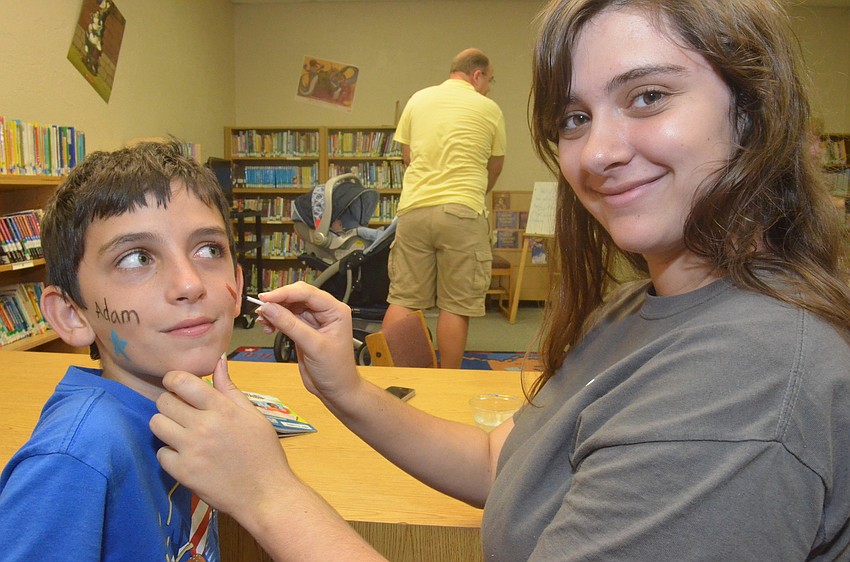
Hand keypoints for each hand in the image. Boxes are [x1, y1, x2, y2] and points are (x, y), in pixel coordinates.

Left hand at [150, 356, 292, 516]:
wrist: (265, 493)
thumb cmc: (263, 452)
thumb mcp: (253, 415)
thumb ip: (230, 388)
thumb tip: (218, 360)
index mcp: (222, 409)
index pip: (182, 381)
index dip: (173, 379)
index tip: (176, 384)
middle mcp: (203, 426)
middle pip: (163, 401)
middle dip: (170, 402)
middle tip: (182, 411)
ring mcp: (190, 450)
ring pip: (157, 424)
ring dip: (166, 425)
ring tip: (180, 431)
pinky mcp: (182, 472)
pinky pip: (161, 453)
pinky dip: (170, 453)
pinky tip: (185, 455)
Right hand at [253, 282, 361, 401]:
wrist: (336, 390)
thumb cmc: (336, 370)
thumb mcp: (313, 346)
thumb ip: (291, 326)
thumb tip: (270, 308)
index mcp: (335, 310)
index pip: (307, 293)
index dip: (284, 293)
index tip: (266, 298)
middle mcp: (325, 312)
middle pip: (297, 296)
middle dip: (278, 301)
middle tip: (261, 308)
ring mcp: (313, 320)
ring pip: (289, 306)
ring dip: (274, 311)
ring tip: (263, 320)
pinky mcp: (303, 329)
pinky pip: (286, 318)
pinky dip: (275, 320)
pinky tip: (268, 326)